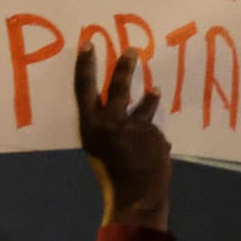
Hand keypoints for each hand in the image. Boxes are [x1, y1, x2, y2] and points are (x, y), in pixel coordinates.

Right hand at [75, 44, 170, 231]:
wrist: (137, 196)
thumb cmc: (109, 176)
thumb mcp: (95, 149)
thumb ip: (103, 130)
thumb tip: (116, 114)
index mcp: (91, 126)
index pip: (84, 89)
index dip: (85, 65)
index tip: (88, 44)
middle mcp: (112, 121)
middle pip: (118, 86)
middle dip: (125, 66)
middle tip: (133, 51)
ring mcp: (137, 126)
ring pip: (144, 105)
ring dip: (149, 96)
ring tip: (155, 90)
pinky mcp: (156, 134)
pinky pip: (153, 132)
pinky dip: (152, 140)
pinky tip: (151, 154)